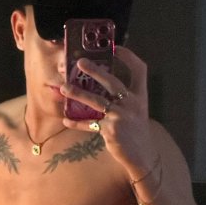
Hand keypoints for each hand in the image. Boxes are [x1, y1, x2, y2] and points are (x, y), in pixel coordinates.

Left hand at [60, 46, 157, 178]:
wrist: (141, 157)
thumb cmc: (135, 134)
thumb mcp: (135, 114)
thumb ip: (122, 101)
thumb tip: (99, 90)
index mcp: (140, 97)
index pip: (139, 70)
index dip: (128, 57)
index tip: (116, 48)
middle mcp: (132, 104)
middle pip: (112, 82)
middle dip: (95, 70)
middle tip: (79, 62)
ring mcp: (121, 117)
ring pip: (96, 101)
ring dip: (78, 94)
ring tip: (64, 88)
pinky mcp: (110, 130)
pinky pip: (90, 124)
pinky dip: (77, 122)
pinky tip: (66, 120)